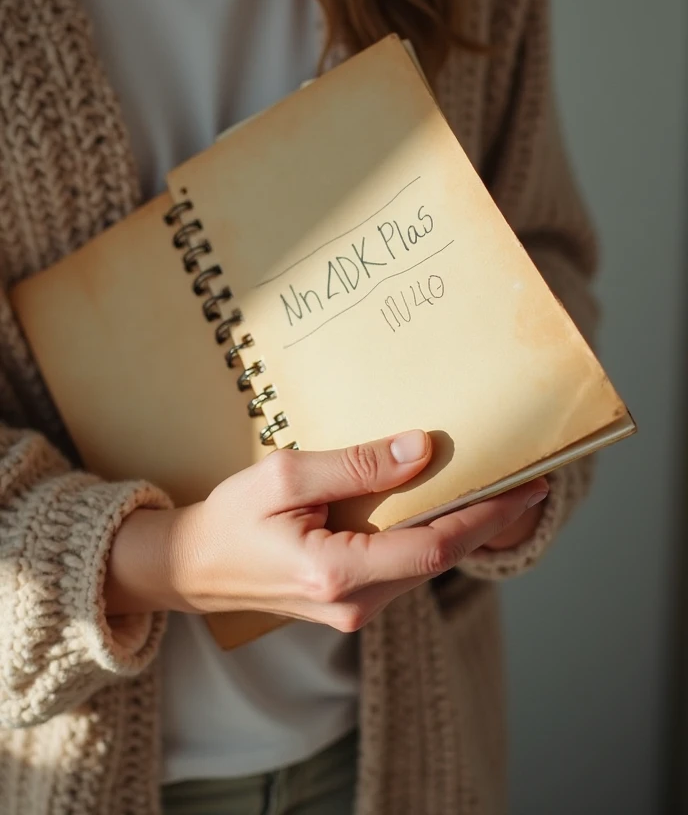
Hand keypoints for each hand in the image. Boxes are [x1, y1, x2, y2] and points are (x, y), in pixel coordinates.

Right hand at [105, 431, 548, 632]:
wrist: (190, 568)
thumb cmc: (228, 519)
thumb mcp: (284, 476)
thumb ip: (355, 466)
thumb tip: (422, 450)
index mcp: (336, 573)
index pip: (433, 545)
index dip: (486, 515)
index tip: (528, 486)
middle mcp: (354, 604)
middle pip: (441, 559)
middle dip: (490, 522)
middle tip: (533, 485)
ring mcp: (353, 612)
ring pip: (426, 568)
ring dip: (465, 531)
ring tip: (501, 492)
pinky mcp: (350, 605)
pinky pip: (405, 570)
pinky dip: (433, 540)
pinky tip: (448, 512)